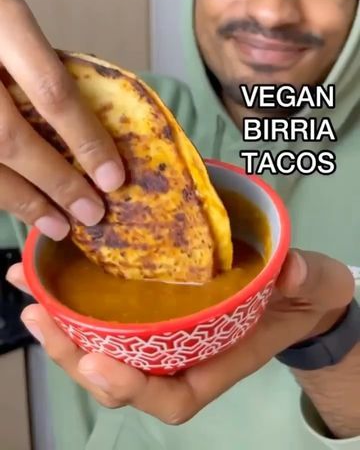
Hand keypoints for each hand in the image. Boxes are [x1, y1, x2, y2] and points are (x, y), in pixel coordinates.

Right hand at [0, 0, 124, 238]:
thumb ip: (40, 63)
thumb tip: (88, 127)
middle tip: (92, 213)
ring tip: (58, 224)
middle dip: (56, 182)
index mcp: (2, 21)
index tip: (113, 177)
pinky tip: (19, 207)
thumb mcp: (13, 19)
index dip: (85, 140)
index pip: (51, 91)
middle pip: (11, 138)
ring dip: (22, 201)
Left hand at [6, 249, 354, 423]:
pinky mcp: (155, 304)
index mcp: (219, 360)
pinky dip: (75, 299)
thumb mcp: (314, 285)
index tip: (100, 363)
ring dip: (61, 324)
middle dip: (74, 352)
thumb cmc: (304, 295)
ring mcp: (165, 331)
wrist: (298, 288)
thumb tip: (291, 269)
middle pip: (120, 376)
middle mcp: (183, 353)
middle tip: (39, 314)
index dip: (132, 389)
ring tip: (29, 290)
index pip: (172, 397)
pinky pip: (110, 312)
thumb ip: (304, 280)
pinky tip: (49, 273)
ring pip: (106, 346)